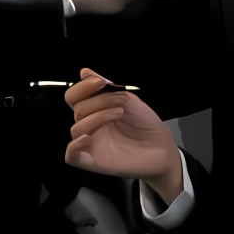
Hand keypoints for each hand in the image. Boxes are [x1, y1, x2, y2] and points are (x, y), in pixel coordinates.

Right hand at [65, 68, 181, 203]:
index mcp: (95, 110)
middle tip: (120, 101)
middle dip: (98, 101)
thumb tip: (85, 71)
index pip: (74, 97)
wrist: (162, 148)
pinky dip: (74, 146)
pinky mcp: (94, 162)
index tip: (100, 82)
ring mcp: (91, 144)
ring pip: (76, 129)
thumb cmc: (146, 124)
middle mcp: (90, 126)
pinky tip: (88, 138)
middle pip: (77, 110)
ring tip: (119, 113)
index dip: (82, 87)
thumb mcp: (128, 100)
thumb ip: (106, 87)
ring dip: (96, 118)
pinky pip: (72, 156)